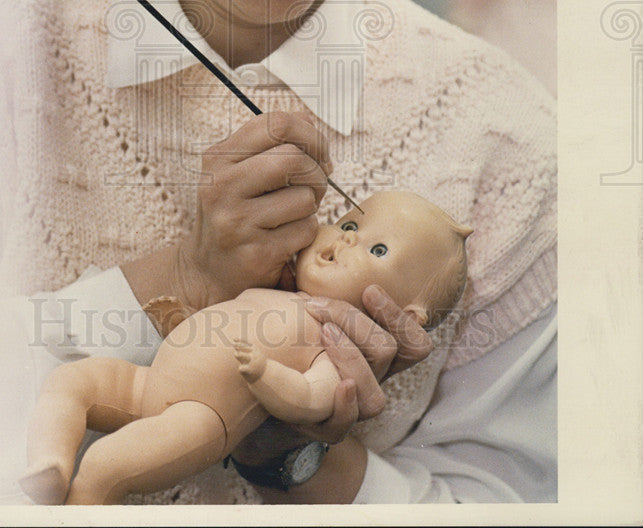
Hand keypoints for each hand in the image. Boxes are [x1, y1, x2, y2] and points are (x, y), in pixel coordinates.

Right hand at [177, 111, 331, 308]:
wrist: (207, 269)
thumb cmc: (234, 211)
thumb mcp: (239, 170)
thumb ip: (270, 142)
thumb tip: (308, 119)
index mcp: (218, 158)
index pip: (275, 123)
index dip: (309, 134)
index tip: (317, 152)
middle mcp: (222, 186)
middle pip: (293, 158)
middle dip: (316, 172)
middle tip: (314, 185)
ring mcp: (237, 222)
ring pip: (304, 197)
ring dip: (311, 205)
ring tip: (294, 212)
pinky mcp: (257, 253)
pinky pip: (305, 229)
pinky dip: (306, 231)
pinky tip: (287, 236)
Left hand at [233, 283, 433, 467]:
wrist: (254, 391)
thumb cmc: (284, 342)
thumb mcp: (303, 312)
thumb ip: (316, 288)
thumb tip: (310, 239)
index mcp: (371, 351)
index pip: (413, 342)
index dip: (400, 317)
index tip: (368, 290)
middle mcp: (368, 378)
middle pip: (392, 354)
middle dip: (356, 322)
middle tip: (319, 307)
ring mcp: (348, 406)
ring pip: (375, 396)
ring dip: (349, 358)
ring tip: (322, 335)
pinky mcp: (324, 428)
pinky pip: (343, 425)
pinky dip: (342, 405)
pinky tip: (335, 385)